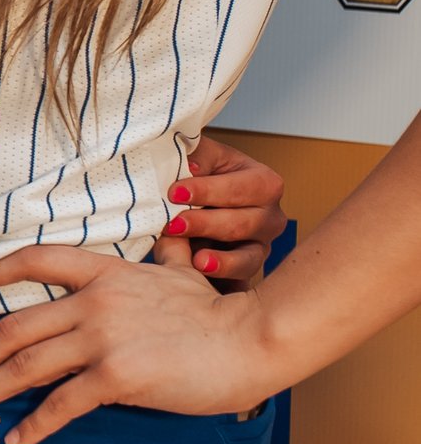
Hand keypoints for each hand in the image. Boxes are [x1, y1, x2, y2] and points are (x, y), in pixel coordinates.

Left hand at [0, 245, 275, 443]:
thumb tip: (170, 236)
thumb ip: (165, 257)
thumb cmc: (220, 313)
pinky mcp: (118, 376)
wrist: (252, 339)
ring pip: (26, 365)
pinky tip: (16, 441)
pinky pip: (62, 404)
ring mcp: (104, 339)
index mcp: (105, 273)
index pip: (33, 261)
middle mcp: (95, 302)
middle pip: (14, 327)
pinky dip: (34, 425)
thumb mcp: (183, 274)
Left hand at [159, 132, 284, 289]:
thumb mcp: (200, 158)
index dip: (211, 190)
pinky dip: (222, 285)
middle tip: (173, 225)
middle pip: (247, 223)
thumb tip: (192, 167)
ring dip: (222, 261)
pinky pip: (239, 284)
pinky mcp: (244, 274)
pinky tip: (203, 286)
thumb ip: (197, 157)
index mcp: (264, 183)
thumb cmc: (200, 178)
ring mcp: (260, 249)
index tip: (175, 192)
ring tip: (197, 261)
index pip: (247, 187)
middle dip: (208, 224)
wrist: (192, 208)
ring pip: (249, 258)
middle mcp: (270, 218)